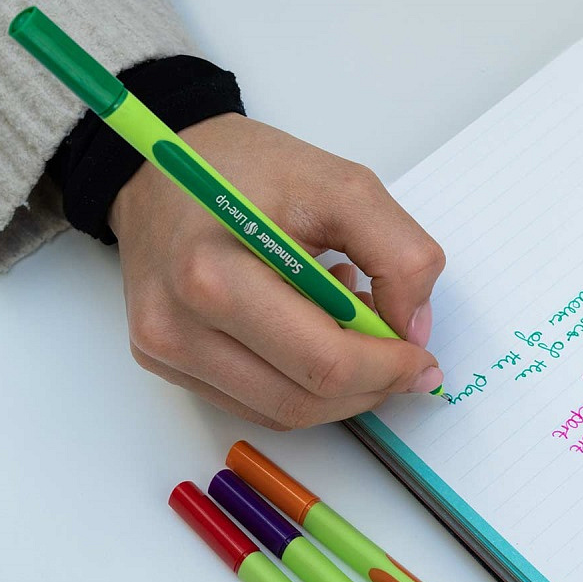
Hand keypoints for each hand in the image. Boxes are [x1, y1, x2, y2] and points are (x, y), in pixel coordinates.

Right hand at [109, 113, 444, 427]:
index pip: (324, 361)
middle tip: (402, 357)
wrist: (160, 169)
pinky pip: (254, 403)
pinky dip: (301, 382)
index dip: (388, 369)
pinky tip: (312, 332)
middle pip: (303, 399)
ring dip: (339, 389)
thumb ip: (399, 255)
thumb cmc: (246, 169)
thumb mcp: (342, 187)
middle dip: (370, 386)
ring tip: (352, 328)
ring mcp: (166, 350)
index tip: (422, 358)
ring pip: (282, 412)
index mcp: (214, 275)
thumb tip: (414, 330)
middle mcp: (177, 325)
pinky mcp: (165, 362)